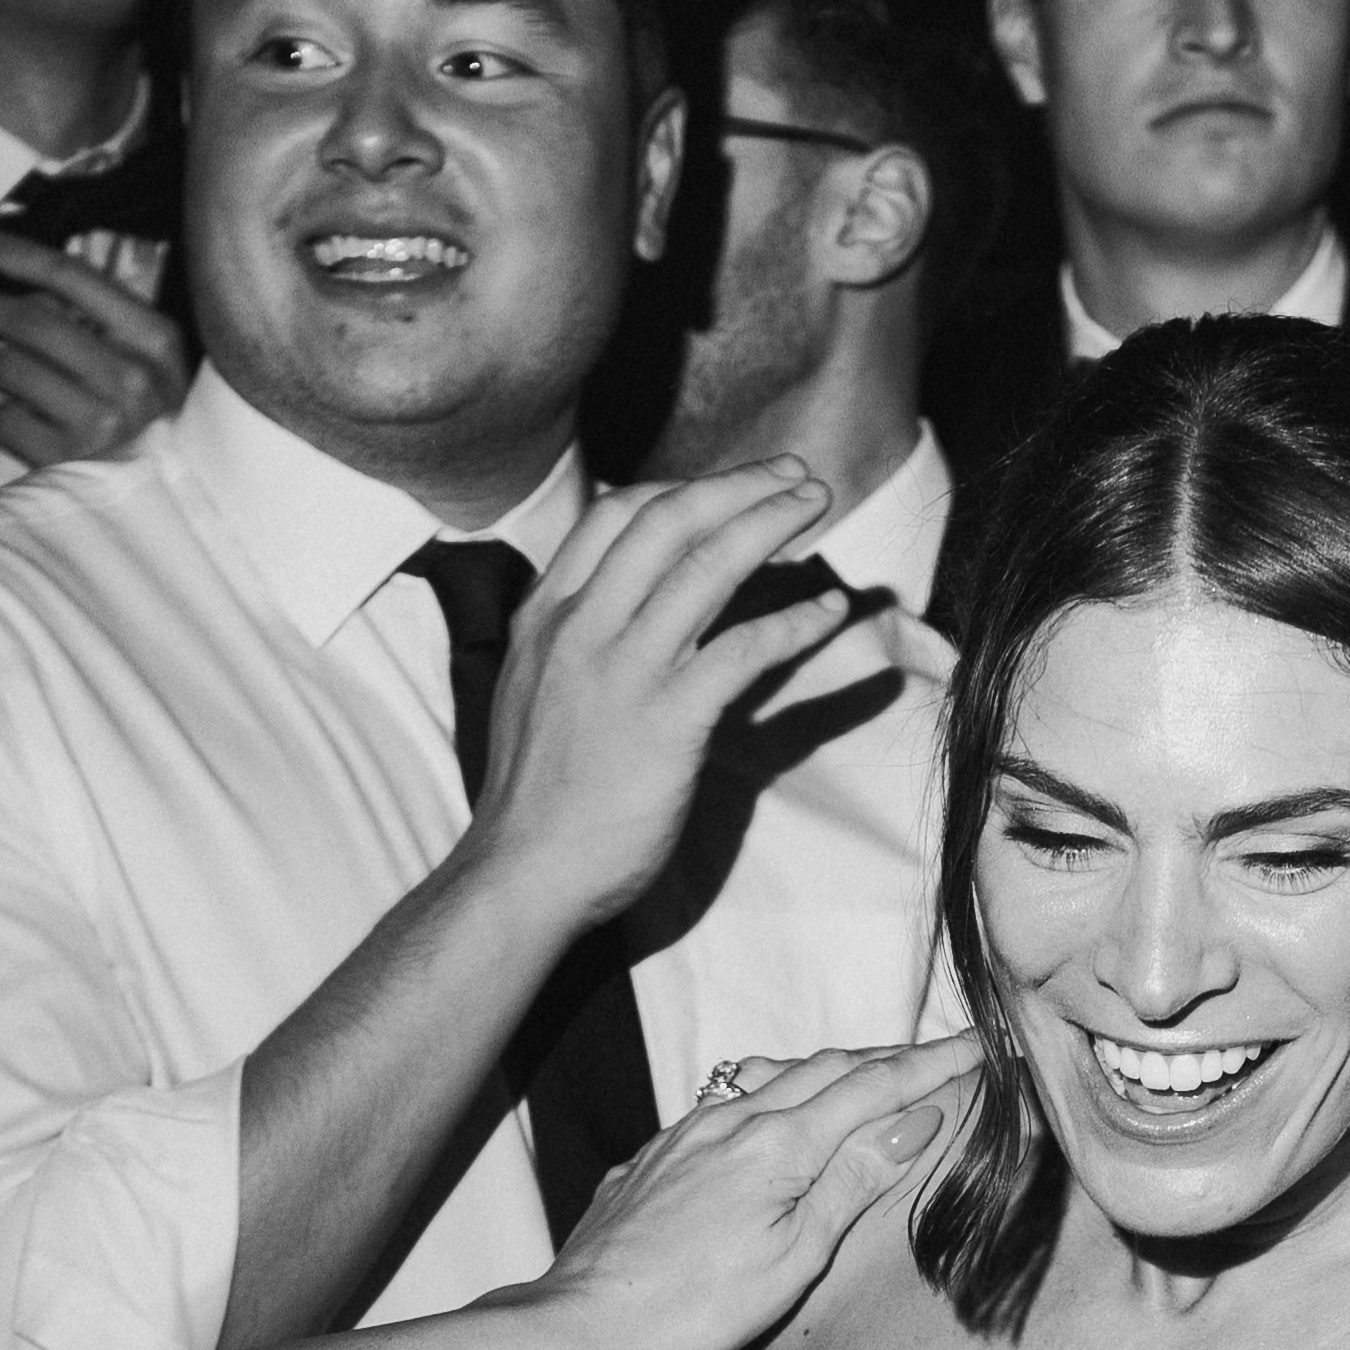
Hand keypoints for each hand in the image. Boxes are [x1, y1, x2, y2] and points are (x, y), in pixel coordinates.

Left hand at [0, 230, 195, 477]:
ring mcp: (98, 421)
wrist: (170, 499)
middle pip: (32, 321)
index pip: (74, 279)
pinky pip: (3, 420)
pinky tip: (10, 415)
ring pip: (10, 368)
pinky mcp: (67, 461)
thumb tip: (31, 289)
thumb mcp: (155, 361)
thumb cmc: (158, 421)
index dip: (23, 257)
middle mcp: (129, 377)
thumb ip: (106, 322)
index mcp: (153, 339)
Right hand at [460, 461, 855, 936]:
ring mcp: (622, 670)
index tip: (733, 487)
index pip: (616, 515)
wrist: (520, 873)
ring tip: (819, 508)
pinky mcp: (666, 721)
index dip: (684, 487)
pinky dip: (793, 622)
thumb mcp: (536, 691)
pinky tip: (828, 611)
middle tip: (797, 476)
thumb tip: (632, 605)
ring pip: (706, 566)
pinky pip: (741, 650)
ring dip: (772, 525)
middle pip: (668, 519)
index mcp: (548, 615)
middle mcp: (581, 627)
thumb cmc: (536, 796)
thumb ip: (578, 639)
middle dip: (740, 486)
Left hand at [519, 1037, 986, 1349]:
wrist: (589, 1316)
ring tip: (865, 1077)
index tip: (979, 1047)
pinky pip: (731, 1101)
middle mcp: (734, 1118)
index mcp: (779, 1143)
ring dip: (830, 1071)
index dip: (932, 1066)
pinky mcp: (660, 1151)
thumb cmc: (697, 1304)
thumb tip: (913, 1119)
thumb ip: (853, 1179)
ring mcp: (690, 1130)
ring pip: (775, 1077)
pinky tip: (777, 1113)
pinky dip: (775, 1094)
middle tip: (934, 1058)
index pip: (874, 1088)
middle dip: (887, 1058)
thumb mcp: (796, 1254)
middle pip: (827, 1068)